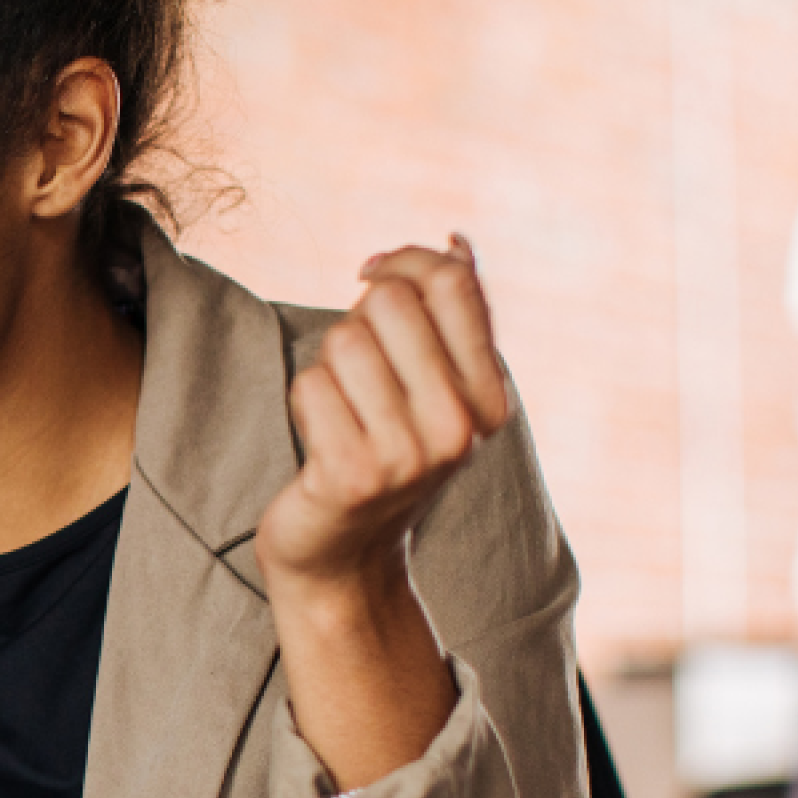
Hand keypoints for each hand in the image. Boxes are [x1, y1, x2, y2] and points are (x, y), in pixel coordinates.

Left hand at [253, 235, 507, 787]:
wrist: (344, 556)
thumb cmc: (382, 453)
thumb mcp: (433, 388)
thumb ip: (449, 317)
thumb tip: (455, 241)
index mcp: (491, 400)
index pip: (452, 281)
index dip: (401, 261)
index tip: (369, 276)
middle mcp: (461, 428)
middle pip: (390, 302)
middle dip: (357, 324)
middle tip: (358, 378)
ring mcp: (410, 456)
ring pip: (344, 342)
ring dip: (327, 369)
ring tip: (343, 415)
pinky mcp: (353, 476)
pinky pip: (311, 386)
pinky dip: (306, 404)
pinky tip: (321, 445)